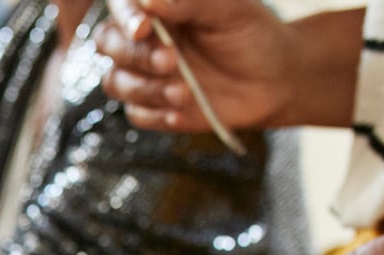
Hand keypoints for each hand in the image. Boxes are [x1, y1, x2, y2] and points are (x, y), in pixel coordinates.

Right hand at [96, 0, 295, 132]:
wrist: (275, 81)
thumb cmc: (253, 35)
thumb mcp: (230, 11)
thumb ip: (190, 3)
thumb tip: (150, 0)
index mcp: (158, 10)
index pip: (122, 7)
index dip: (126, 17)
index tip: (144, 27)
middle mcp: (145, 40)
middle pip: (108, 44)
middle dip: (135, 55)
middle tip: (171, 61)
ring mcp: (146, 75)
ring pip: (116, 82)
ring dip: (146, 88)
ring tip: (184, 92)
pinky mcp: (154, 108)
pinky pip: (136, 114)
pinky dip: (156, 114)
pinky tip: (183, 112)